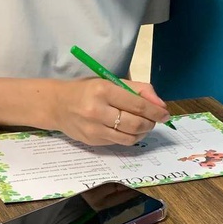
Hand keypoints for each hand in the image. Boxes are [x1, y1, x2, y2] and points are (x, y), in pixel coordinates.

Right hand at [48, 78, 170, 145]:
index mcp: (103, 90)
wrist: (56, 105)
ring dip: (142, 132)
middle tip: (154, 120)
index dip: (155, 112)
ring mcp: (94, 129)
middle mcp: (97, 111)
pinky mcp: (92, 141)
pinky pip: (119, 142)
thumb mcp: (109, 81)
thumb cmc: (86, 90)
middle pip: (135, 124)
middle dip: (151, 123)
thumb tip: (160, 105)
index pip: (137, 105)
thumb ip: (137, 90)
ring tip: (144, 125)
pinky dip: (129, 137)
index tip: (165, 114)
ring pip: (129, 137)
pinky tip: (129, 129)